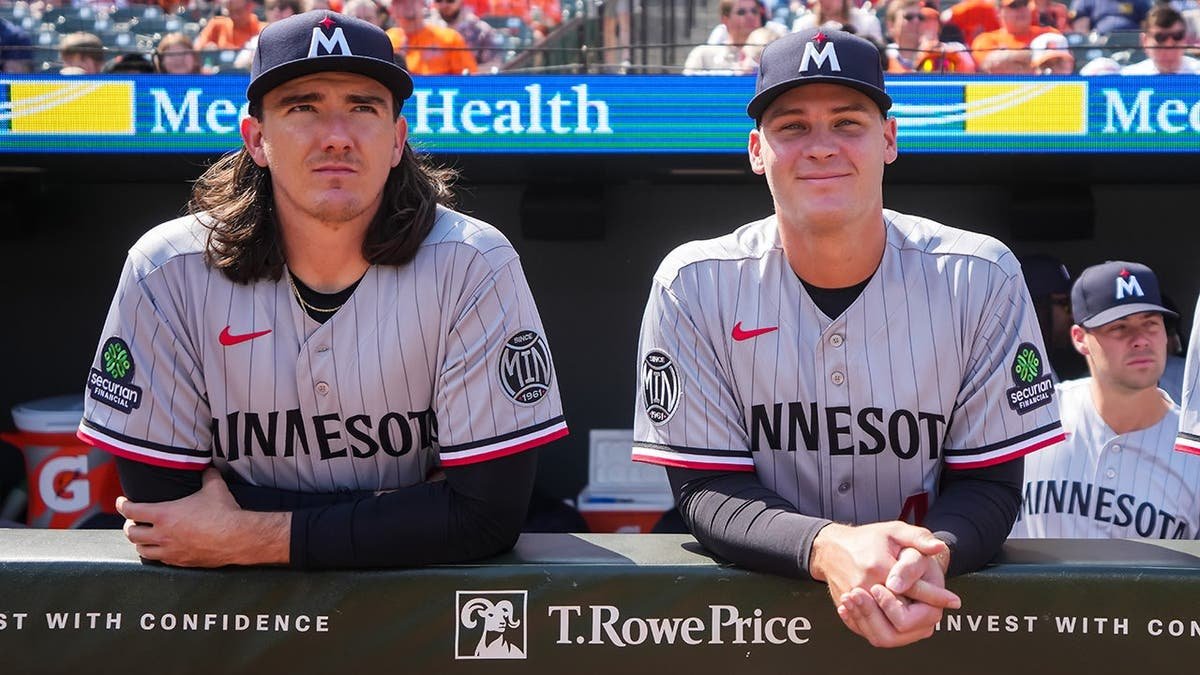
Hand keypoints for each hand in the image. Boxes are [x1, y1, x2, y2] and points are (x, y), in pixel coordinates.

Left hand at [116, 468, 289, 567]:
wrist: (237, 537)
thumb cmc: (223, 513)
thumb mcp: (214, 488)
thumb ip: (207, 476)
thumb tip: (208, 468)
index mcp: (165, 514)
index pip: (132, 510)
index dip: (123, 505)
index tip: (121, 502)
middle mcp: (162, 534)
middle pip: (131, 533)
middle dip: (129, 525)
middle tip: (132, 521)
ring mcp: (170, 550)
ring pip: (142, 549)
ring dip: (139, 542)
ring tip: (143, 537)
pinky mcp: (180, 561)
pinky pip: (159, 559)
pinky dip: (155, 553)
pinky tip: (161, 548)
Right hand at [809, 521, 959, 647]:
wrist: (830, 548)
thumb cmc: (866, 539)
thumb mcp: (894, 530)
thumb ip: (918, 538)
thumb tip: (939, 547)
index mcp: (879, 568)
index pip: (915, 591)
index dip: (937, 597)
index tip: (954, 601)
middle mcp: (864, 588)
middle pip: (900, 621)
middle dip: (919, 619)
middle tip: (932, 613)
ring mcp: (854, 601)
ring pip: (882, 633)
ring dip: (903, 630)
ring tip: (914, 619)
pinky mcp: (846, 609)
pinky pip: (866, 631)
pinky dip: (884, 630)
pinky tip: (894, 621)